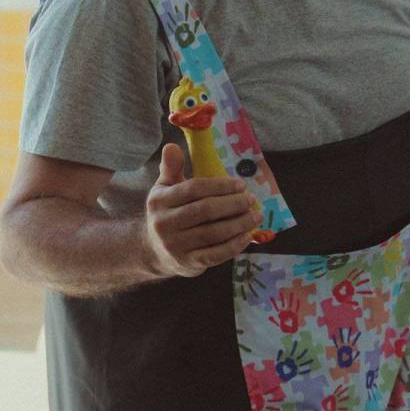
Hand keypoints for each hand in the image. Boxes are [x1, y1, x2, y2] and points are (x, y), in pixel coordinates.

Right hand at [144, 143, 261, 277]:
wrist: (154, 250)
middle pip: (205, 211)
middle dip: (232, 204)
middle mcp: (164, 224)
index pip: (193, 189)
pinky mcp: (188, 264)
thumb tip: (171, 146)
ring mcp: (175, 246)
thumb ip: (171, 168)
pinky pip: (215, 255)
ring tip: (255, 215)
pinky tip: (248, 236)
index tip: (240, 184)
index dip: (219, 186)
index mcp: (160, 201)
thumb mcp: (164, 189)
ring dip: (239, 224)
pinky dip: (234, 246)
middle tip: (250, 199)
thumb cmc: (167, 212)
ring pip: (213, 233)